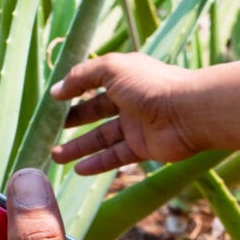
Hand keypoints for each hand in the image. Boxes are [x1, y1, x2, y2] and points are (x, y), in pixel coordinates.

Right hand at [50, 53, 203, 174]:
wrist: (190, 112)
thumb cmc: (151, 85)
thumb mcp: (111, 69)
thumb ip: (81, 77)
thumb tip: (56, 91)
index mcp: (125, 77)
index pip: (94, 83)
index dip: (74, 91)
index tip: (54, 101)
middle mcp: (130, 100)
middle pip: (95, 112)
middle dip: (72, 121)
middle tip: (50, 131)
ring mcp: (137, 126)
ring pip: (102, 137)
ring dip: (78, 147)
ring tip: (55, 155)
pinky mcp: (144, 148)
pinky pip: (116, 157)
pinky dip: (97, 163)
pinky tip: (78, 170)